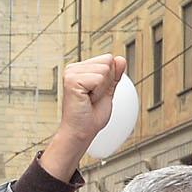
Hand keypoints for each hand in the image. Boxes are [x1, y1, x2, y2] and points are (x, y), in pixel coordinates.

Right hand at [36, 56, 125, 181]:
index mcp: (81, 69)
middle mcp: (74, 69)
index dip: (109, 78)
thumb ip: (114, 75)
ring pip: (104, 70)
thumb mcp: (108, 91)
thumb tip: (120, 59)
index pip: (108, 59)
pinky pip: (99, 78)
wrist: (81, 132)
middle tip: (93, 97)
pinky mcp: (72, 80)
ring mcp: (71, 73)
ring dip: (101, 89)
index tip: (97, 92)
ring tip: (89, 99)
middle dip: (106, 83)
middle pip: (107, 62)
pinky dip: (98, 92)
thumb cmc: (90, 116)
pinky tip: (86, 99)